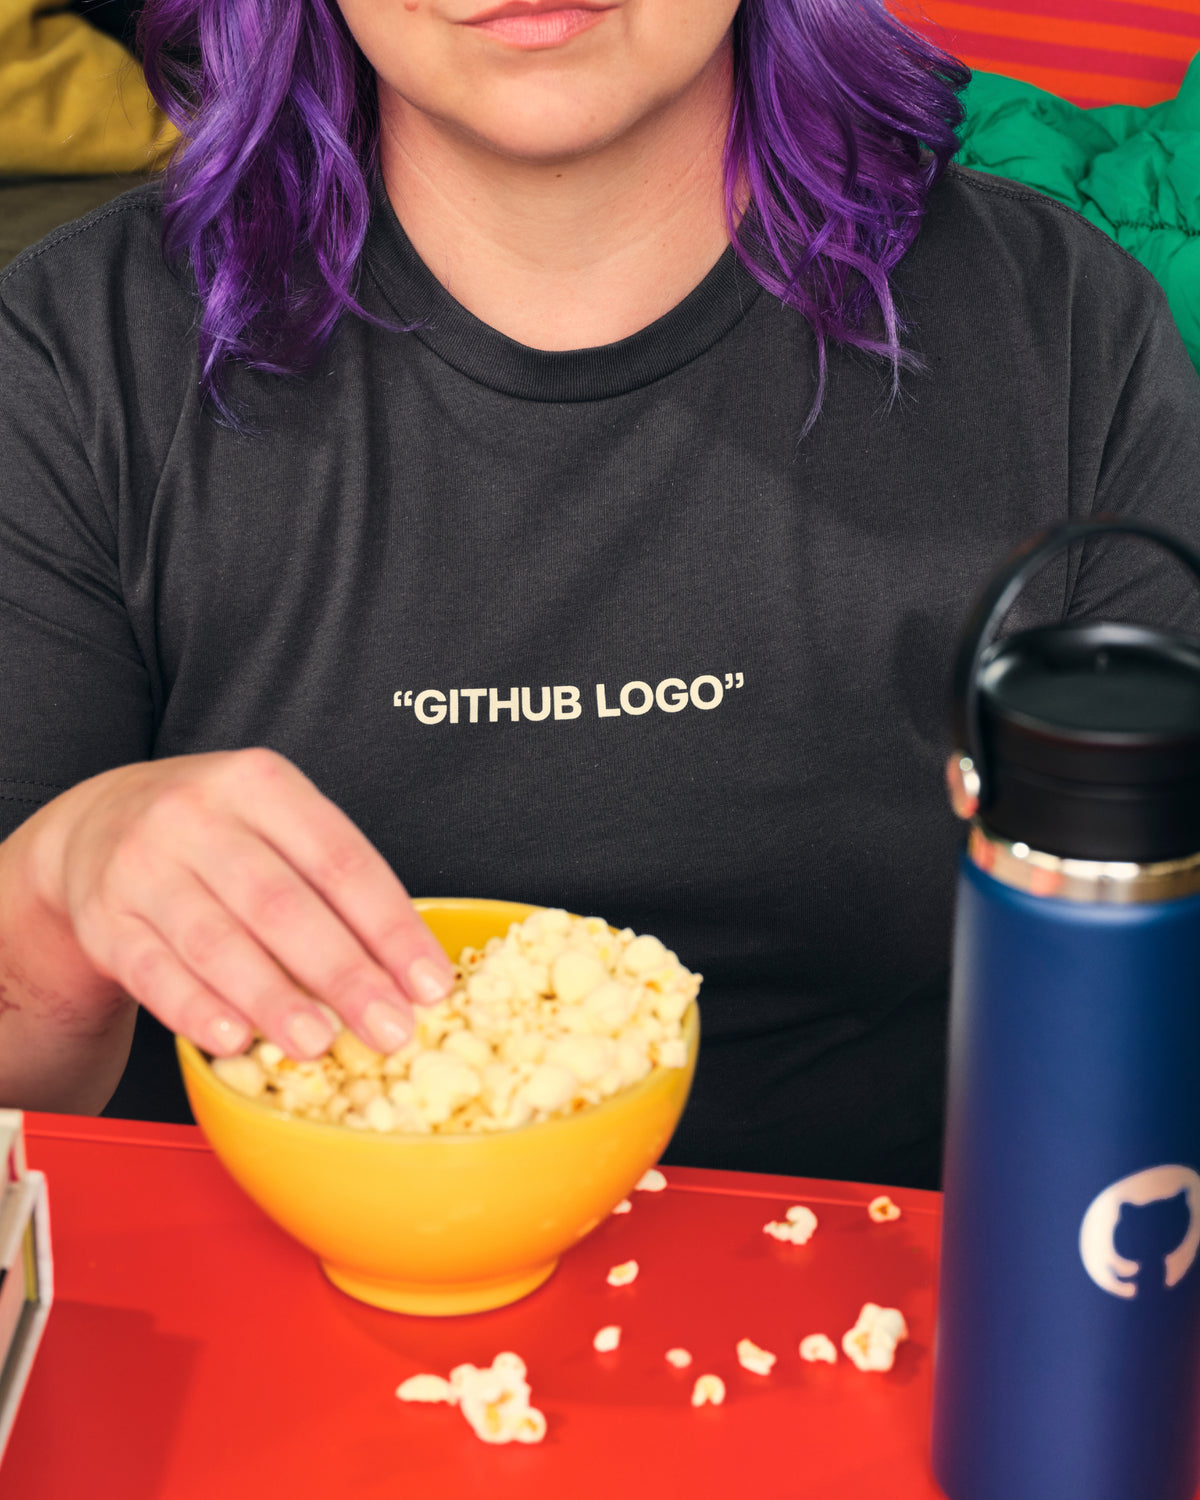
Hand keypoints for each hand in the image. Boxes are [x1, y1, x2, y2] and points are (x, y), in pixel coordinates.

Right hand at [26, 749, 455, 1059]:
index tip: (430, 985)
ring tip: (321, 1044)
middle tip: (390, 1030)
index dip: (391, 928)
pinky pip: (154, 971)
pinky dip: (197, 1009)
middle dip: (343, 974)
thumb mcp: (276, 823)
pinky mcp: (105, 919)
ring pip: (216, 941)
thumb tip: (404, 975)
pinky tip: (235, 1040)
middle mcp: (196, 815)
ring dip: (274, 1000)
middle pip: (281, 904)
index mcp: (261, 783)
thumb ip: (334, 885)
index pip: (341, 860)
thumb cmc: (218, 834)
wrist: (97, 824)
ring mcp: (142, 866)